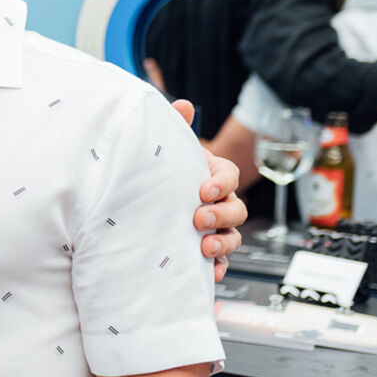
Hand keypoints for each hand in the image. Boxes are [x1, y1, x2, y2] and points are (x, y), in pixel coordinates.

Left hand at [172, 99, 245, 279]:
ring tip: (205, 247)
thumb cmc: (159, 171)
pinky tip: (209, 272)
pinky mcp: (204, 248)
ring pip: (232, 235)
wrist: (139, 199)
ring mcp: (214, 227)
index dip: (221, 183)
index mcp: (211, 175)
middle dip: (222, 214)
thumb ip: (174, 127)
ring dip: (223, 242)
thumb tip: (182, 105)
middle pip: (237, 209)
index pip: (229, 176)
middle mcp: (218, 201)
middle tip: (198, 218)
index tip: (203, 190)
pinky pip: (219, 260)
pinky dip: (217, 266)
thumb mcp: (165, 149)